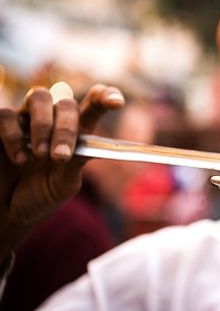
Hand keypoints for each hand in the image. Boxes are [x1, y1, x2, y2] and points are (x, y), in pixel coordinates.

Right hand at [0, 84, 123, 257]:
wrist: (7, 213)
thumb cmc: (39, 197)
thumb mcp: (64, 184)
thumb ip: (75, 163)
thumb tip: (83, 147)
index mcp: (76, 133)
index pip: (93, 105)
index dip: (106, 97)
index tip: (117, 102)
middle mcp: (52, 121)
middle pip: (66, 103)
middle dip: (67, 127)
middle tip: (61, 156)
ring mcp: (25, 120)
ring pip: (39, 97)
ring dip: (43, 125)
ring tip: (41, 154)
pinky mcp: (0, 125)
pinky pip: (6, 115)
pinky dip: (14, 136)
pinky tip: (19, 159)